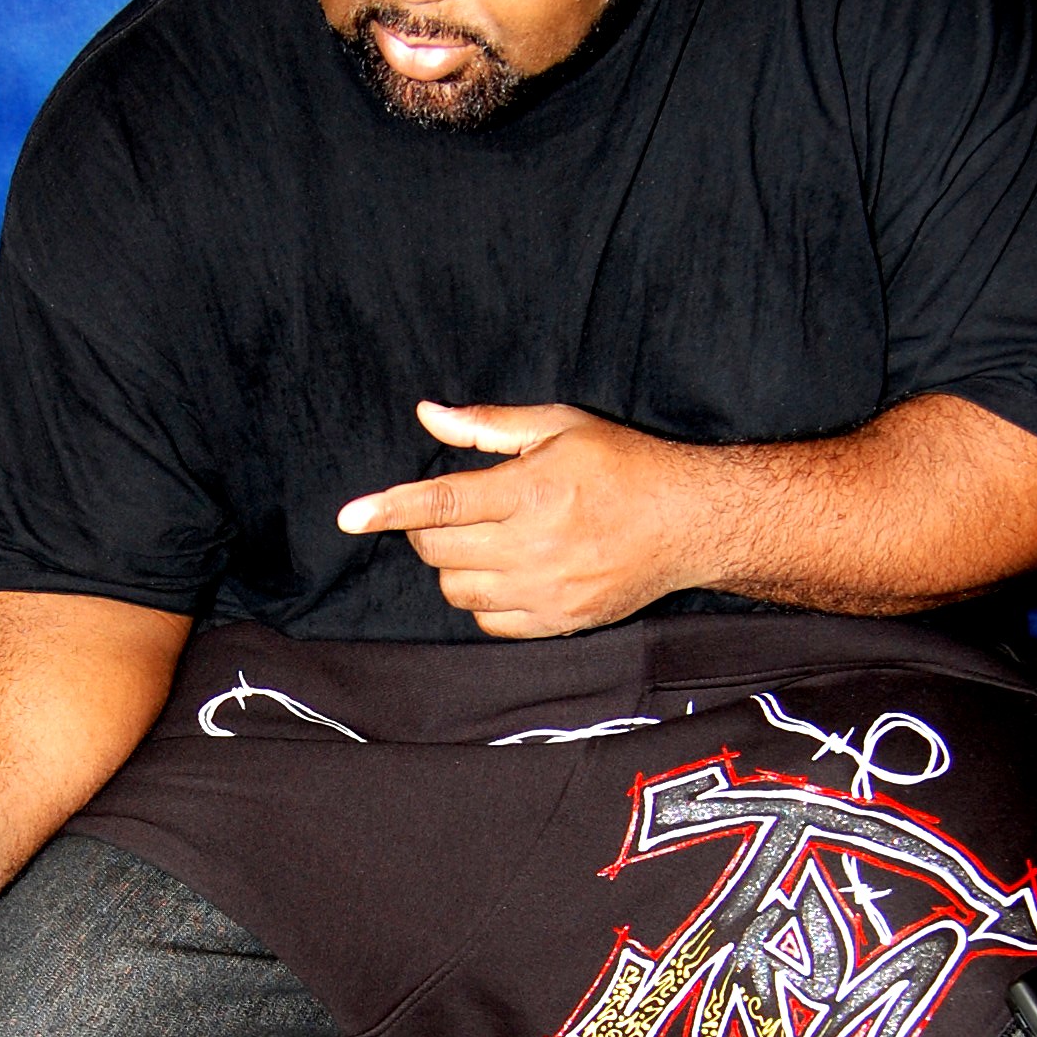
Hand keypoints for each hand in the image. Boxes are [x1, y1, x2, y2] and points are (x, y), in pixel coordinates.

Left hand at [336, 402, 684, 636]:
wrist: (687, 523)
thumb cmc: (622, 465)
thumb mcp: (559, 426)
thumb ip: (487, 425)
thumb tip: (428, 414)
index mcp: (532, 489)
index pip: (441, 503)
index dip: (389, 509)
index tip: (349, 516)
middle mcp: (534, 544)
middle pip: (439, 549)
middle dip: (424, 529)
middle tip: (445, 512)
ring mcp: (545, 589)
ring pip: (457, 589)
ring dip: (451, 564)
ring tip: (480, 541)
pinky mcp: (557, 620)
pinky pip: (487, 622)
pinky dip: (480, 599)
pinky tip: (503, 573)